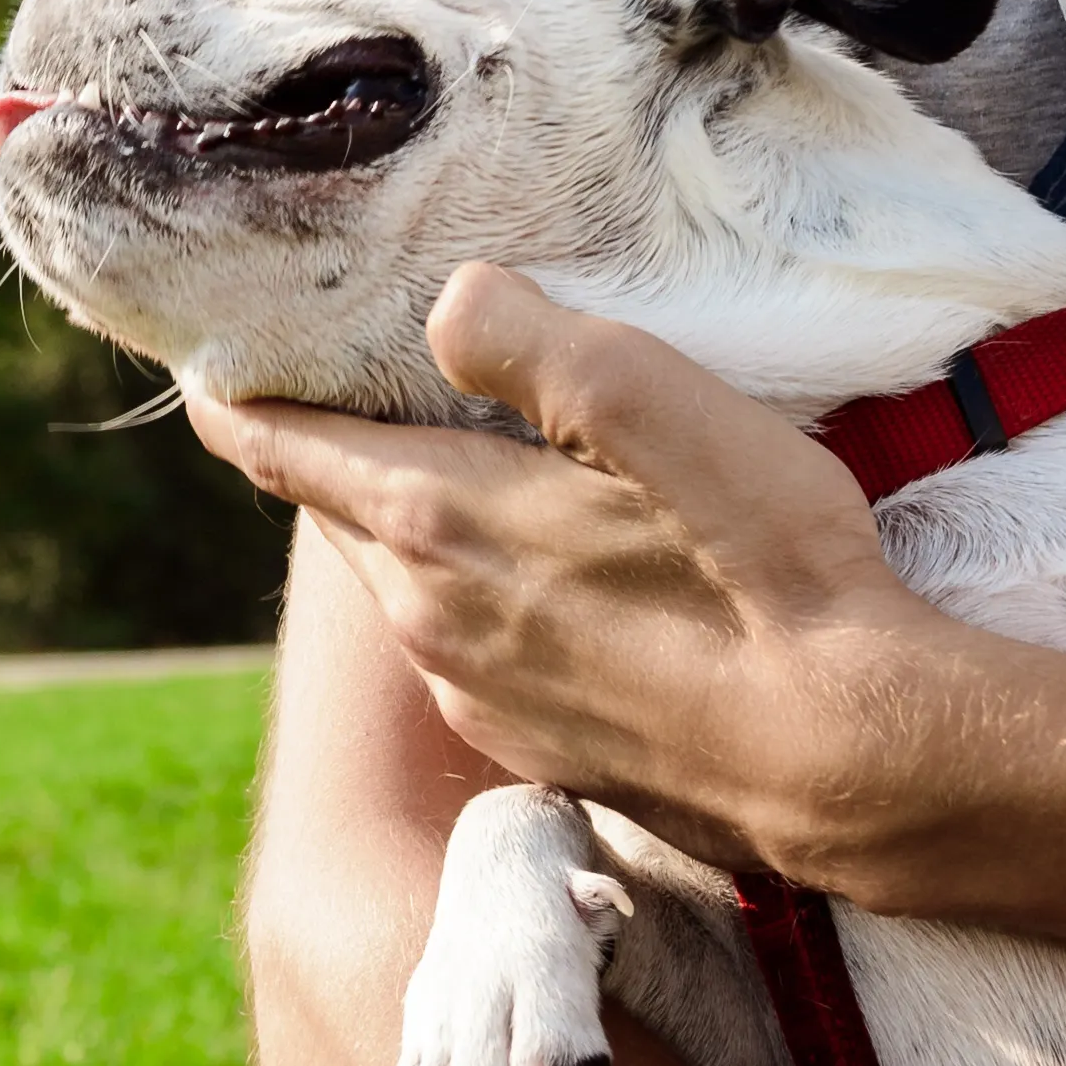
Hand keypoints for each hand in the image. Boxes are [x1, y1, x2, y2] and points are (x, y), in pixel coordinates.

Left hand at [200, 265, 980, 869]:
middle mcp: (425, 620)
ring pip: (411, 580)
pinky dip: (488, 598)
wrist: (852, 764)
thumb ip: (530, 342)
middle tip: (370, 377)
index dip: (235, 393)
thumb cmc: (765, 572)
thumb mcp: (654, 404)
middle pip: (342, 509)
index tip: (212, 352)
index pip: (276, 447)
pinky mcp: (535, 752)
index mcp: (433, 521)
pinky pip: (472, 648)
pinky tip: (569, 577)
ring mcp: (477, 698)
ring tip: (486, 463)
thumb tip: (449, 302)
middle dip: (340, 446)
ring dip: (425, 523)